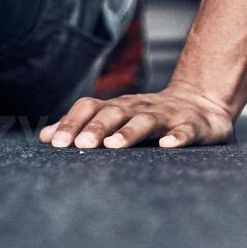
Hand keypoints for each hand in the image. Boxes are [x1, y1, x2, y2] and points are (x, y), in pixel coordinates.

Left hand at [39, 86, 234, 149]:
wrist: (201, 102)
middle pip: (114, 113)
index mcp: (118, 107)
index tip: (56, 143)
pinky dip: (177, 136)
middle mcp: (139, 107)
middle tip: (81, 145)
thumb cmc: (149, 115)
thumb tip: (45, 136)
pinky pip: (186, 130)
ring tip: (114, 145)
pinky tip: (168, 145)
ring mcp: (167, 115)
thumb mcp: (116, 118)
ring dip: (129, 132)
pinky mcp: (193, 125)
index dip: (72, 122)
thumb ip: (82, 126)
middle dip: (96, 128)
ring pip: (146, 120)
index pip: (90, 107)